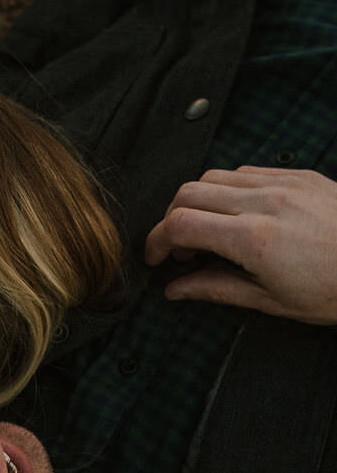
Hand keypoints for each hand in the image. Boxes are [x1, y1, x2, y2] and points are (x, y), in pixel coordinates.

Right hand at [145, 166, 336, 323]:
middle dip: (171, 219)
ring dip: (198, 201)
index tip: (155, 259)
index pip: (180, 224)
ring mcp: (284, 183)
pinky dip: (229, 190)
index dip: (155, 241)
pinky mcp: (300, 175)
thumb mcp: (271, 301)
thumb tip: (176, 289)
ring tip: (209, 233)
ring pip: (215, 176)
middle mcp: (265, 202)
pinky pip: (247, 171)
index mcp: (253, 238)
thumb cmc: (335, 290)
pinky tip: (238, 216)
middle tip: (179, 250)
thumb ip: (216, 288)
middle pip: (189, 192)